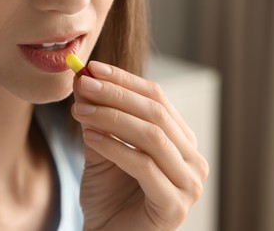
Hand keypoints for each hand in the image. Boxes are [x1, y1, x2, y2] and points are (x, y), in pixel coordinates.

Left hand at [71, 61, 208, 229]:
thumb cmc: (108, 194)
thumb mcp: (101, 147)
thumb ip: (98, 118)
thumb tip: (85, 79)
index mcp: (180, 140)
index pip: (157, 98)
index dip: (124, 81)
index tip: (93, 69)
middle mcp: (192, 159)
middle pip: (156, 113)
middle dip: (116, 94)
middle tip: (85, 83)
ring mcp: (189, 184)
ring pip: (152, 136)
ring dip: (112, 118)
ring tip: (80, 109)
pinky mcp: (175, 206)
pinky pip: (144, 166)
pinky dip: (114, 147)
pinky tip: (89, 137)